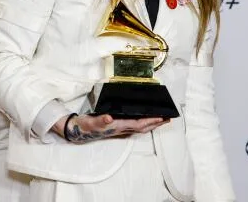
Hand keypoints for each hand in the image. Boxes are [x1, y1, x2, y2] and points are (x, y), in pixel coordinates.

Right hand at [53, 113, 167, 143]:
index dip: (150, 121)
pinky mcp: (117, 127)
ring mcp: (120, 129)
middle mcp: (121, 129)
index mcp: (117, 126)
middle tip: (168, 118)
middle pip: (143, 127)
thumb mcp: (91, 121)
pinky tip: (145, 119)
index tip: (160, 117)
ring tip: (161, 119)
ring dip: (151, 124)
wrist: (79, 130)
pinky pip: (135, 125)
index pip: (138, 124)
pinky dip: (143, 122)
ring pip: (140, 127)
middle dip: (155, 124)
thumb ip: (100, 120)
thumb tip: (109, 118)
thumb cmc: (86, 125)